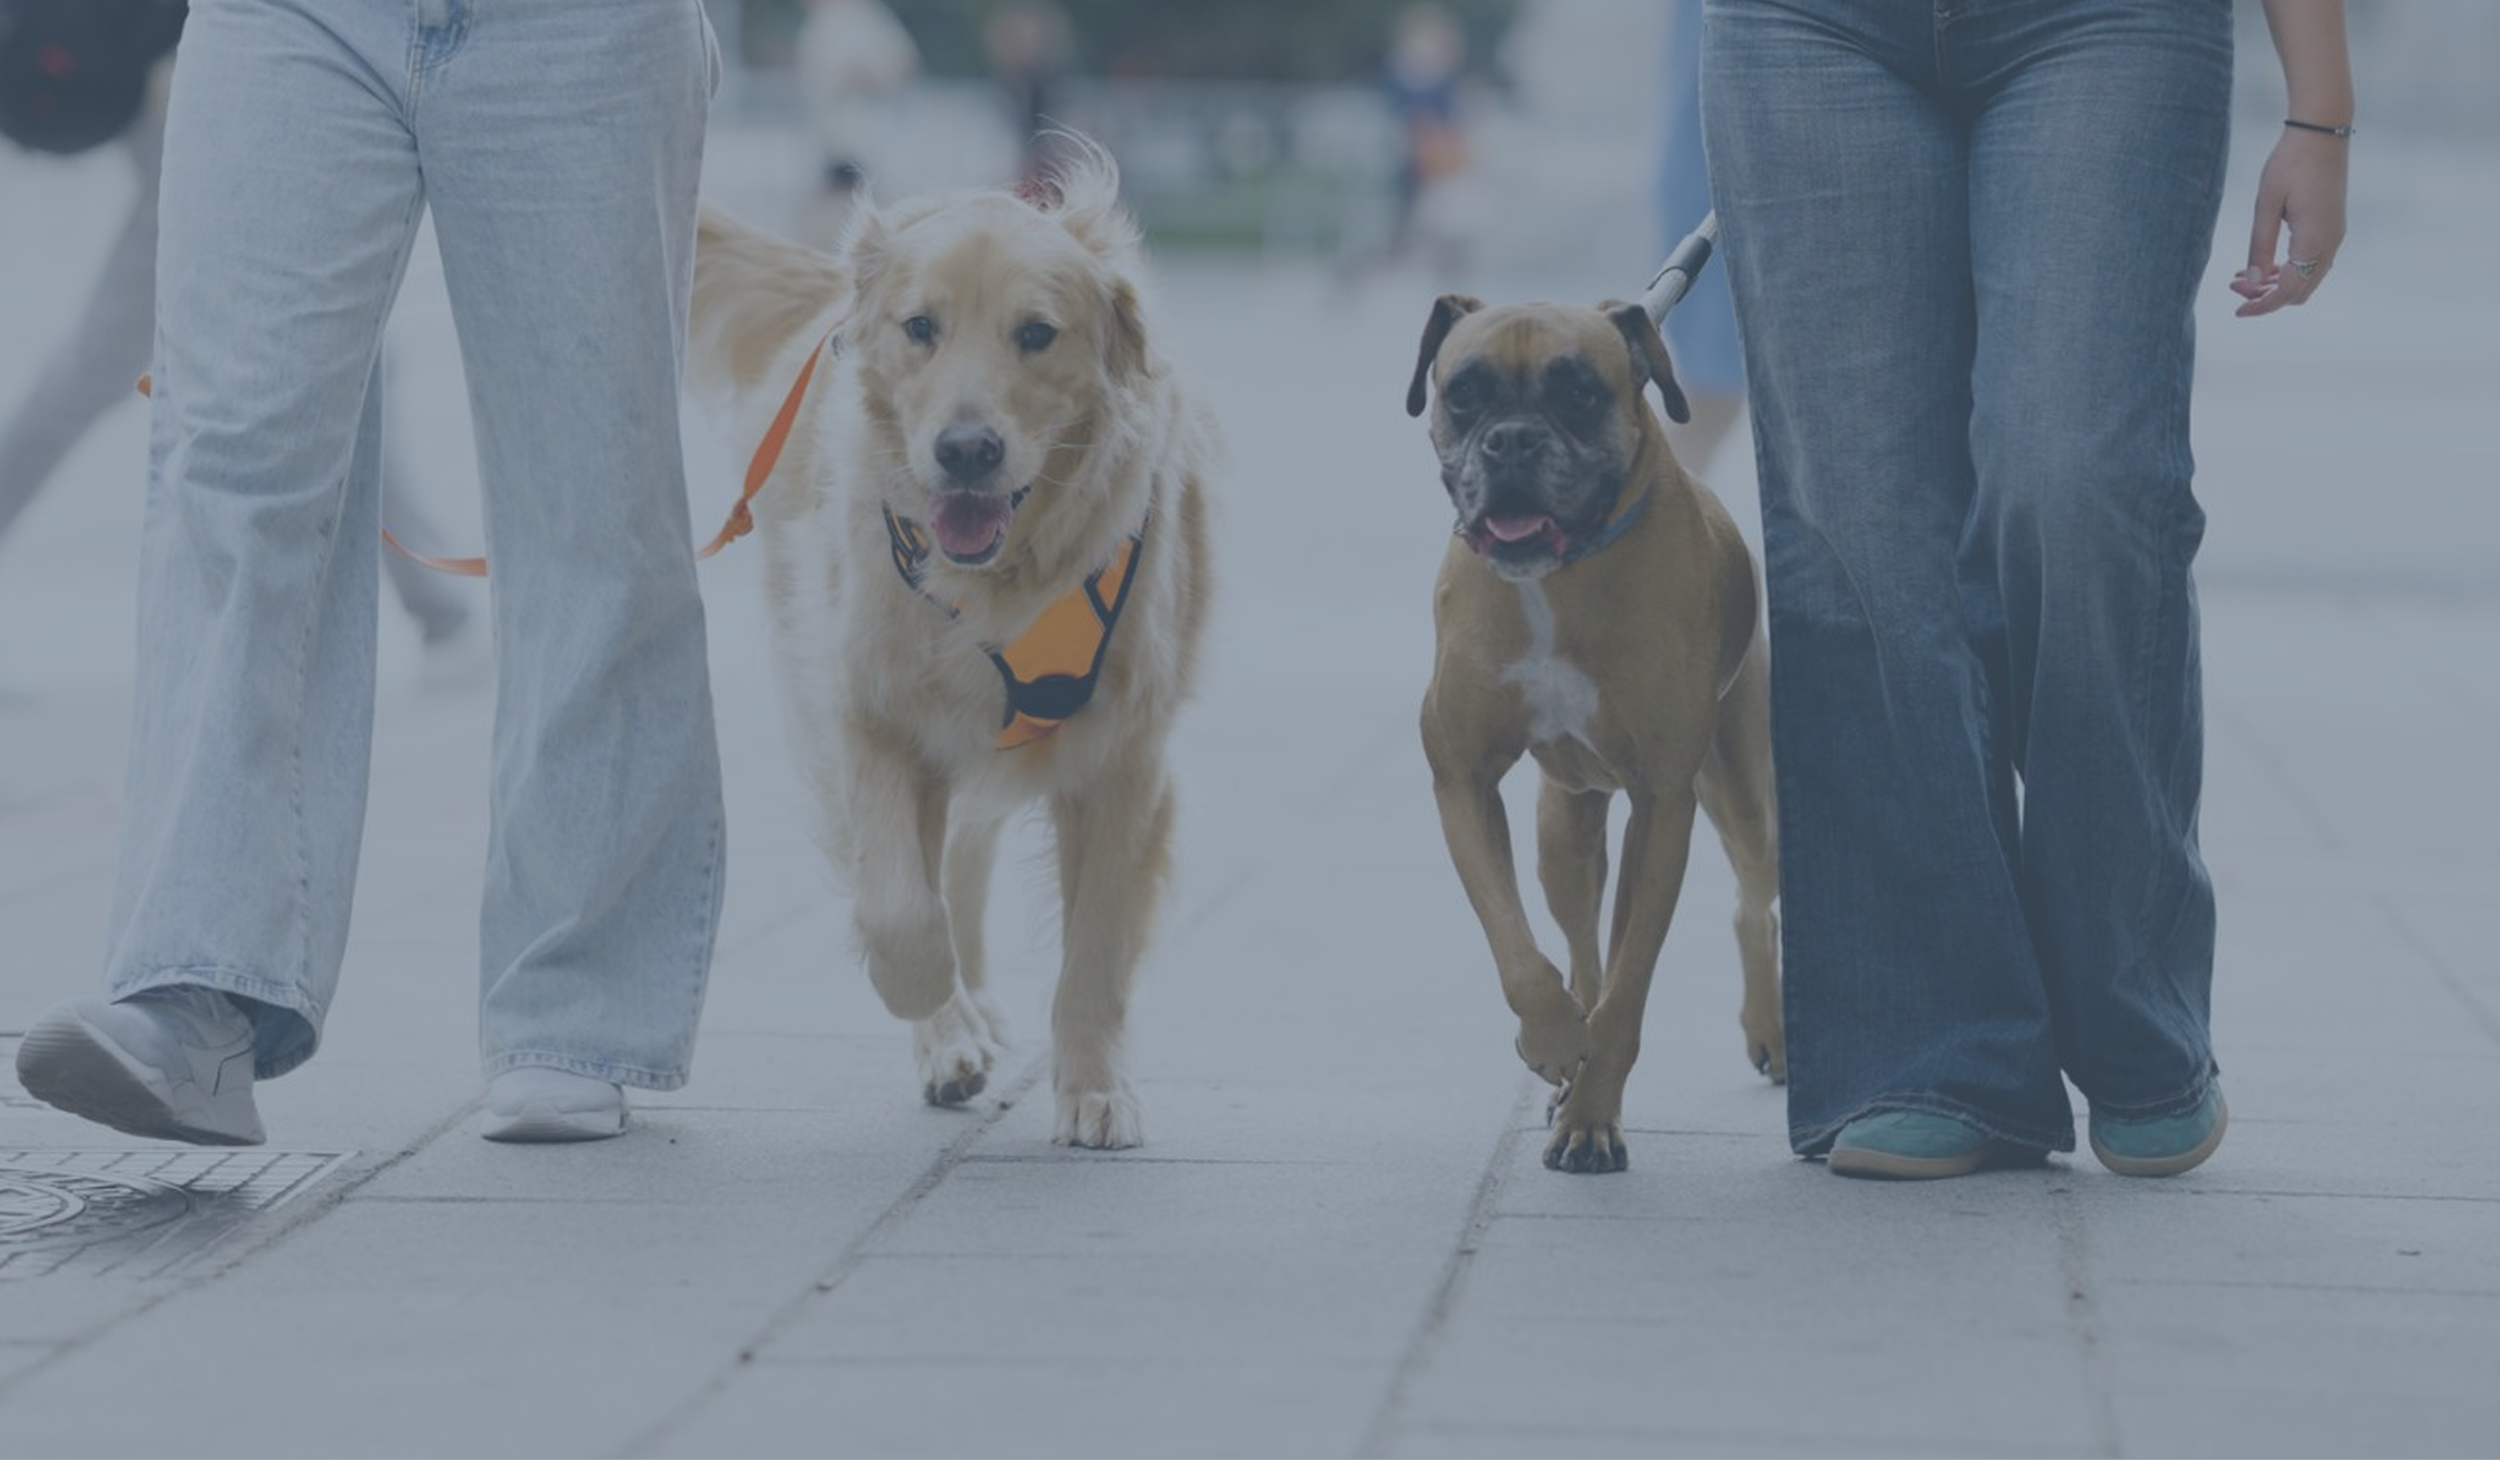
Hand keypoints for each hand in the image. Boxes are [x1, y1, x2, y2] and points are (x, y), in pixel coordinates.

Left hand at [2233, 127, 2348, 317]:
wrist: (2322, 130)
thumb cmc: (2291, 162)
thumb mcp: (2266, 204)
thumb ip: (2259, 245)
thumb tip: (2252, 282)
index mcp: (2314, 239)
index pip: (2288, 290)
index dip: (2262, 305)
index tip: (2238, 311)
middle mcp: (2331, 242)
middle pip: (2300, 290)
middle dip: (2268, 297)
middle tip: (2235, 287)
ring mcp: (2335, 234)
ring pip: (2307, 278)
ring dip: (2278, 284)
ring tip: (2243, 276)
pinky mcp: (2332, 226)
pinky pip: (2312, 262)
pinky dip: (2289, 270)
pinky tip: (2263, 263)